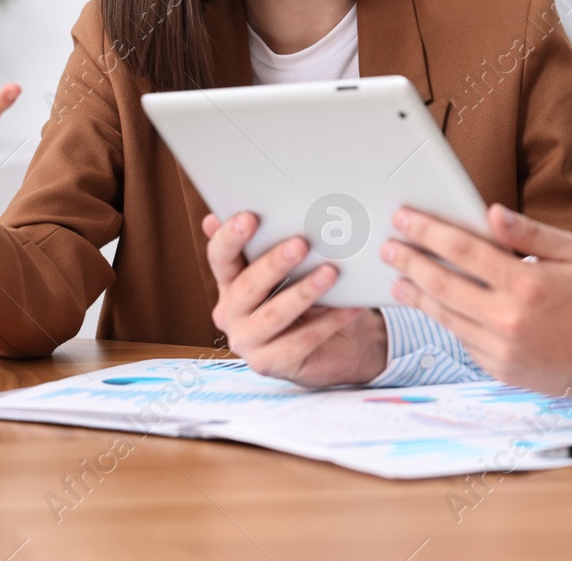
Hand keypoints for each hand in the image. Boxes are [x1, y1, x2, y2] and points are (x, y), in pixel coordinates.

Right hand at [203, 211, 387, 386]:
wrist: (336, 344)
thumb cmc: (311, 295)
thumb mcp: (293, 267)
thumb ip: (271, 240)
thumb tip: (254, 206)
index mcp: (230, 282)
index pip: (220, 258)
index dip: (231, 238)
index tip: (250, 217)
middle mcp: (231, 313)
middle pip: (247, 287)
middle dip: (274, 264)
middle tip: (302, 243)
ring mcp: (247, 342)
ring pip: (273, 316)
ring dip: (303, 292)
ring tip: (331, 273)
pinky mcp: (270, 365)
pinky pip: (301, 341)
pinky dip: (329, 322)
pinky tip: (351, 306)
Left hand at [382, 203, 571, 396]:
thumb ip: (528, 233)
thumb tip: (490, 213)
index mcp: (526, 284)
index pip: (462, 250)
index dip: (428, 232)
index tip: (404, 218)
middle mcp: (508, 319)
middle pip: (443, 284)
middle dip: (410, 262)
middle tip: (389, 248)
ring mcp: (502, 349)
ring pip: (446, 317)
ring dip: (418, 295)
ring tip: (399, 280)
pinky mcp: (501, 370)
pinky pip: (464, 341)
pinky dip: (447, 320)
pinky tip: (436, 306)